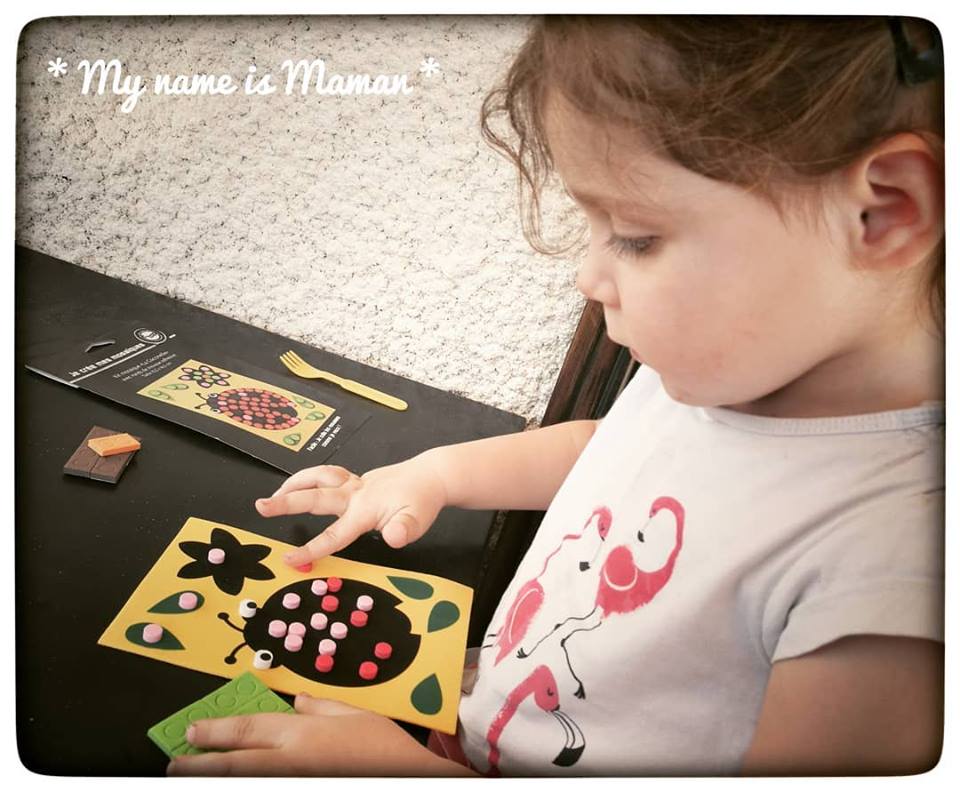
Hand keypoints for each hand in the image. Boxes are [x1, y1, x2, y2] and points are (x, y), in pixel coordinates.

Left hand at [166, 694, 468, 776]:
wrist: (408, 779)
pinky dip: (246, 781)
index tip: (191, 731)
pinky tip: (234, 779)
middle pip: (235, 763)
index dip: (215, 731)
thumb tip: (298, 700)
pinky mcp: (302, 789)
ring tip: (190, 775)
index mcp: (302, 734)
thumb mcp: (356, 715)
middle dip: (200, 762)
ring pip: (244, 780)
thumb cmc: (384, 750)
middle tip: (175, 760)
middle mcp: (290, 762)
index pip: (248, 730)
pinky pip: (264, 787)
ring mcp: (293, 782)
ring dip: (215, 777)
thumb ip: (321, 707)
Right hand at [254, 459, 447, 566]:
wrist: (432, 475)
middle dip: (286, 502)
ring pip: (317, 477)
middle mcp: (354, 494)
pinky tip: (300, 486)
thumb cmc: (422, 501)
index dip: (311, 549)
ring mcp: (354, 484)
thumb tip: (394, 538)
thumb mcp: (419, 521)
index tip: (289, 559)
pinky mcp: (356, 480)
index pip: (334, 534)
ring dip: (293, 484)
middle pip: (315, 496)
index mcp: (364, 509)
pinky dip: (308, 478)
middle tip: (260, 506)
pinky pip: (326, 475)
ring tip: (273, 497)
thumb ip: (404, 530)